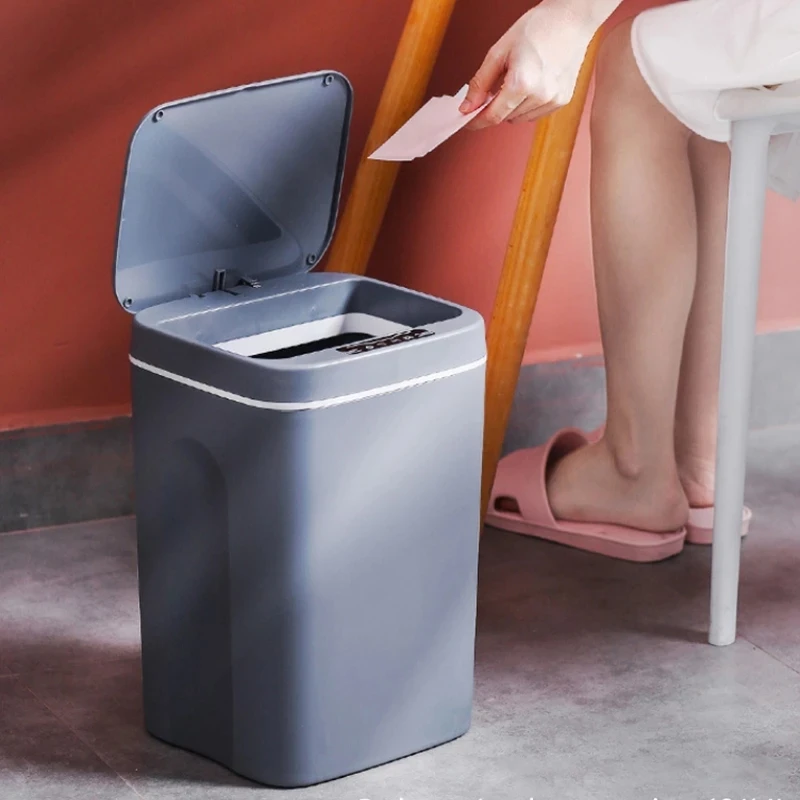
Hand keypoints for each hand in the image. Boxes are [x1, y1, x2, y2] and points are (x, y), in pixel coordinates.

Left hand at [460, 1, 595, 128]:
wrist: (571, 19)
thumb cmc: (537, 28)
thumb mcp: (499, 52)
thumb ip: (480, 83)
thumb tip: (467, 107)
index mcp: (522, 82)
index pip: (493, 115)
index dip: (477, 121)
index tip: (467, 121)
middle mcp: (540, 95)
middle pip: (506, 118)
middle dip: (494, 108)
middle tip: (493, 89)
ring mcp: (553, 100)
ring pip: (520, 118)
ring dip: (511, 107)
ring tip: (517, 80)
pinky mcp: (562, 101)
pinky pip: (535, 114)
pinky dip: (527, 105)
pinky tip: (531, 84)